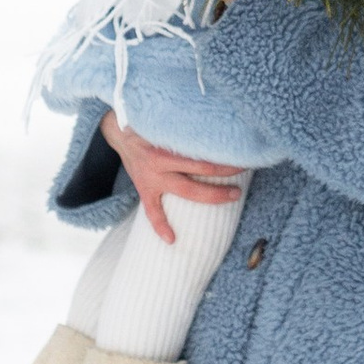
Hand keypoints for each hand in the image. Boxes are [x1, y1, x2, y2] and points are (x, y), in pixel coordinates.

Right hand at [105, 111, 244, 242]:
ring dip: (211, 196)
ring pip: (186, 192)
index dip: (223, 159)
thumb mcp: (164, 124)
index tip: (242, 158)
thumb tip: (215, 125)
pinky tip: (171, 239)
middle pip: (199, 174)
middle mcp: (160, 165)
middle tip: (243, 183)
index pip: (200, 156)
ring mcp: (152, 180)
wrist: (120, 135)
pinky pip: (152, 212)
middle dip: (224, 178)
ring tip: (233, 196)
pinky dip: (160, 227)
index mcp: (166, 147)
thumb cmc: (148, 127)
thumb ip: (185, 128)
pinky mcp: (144, 190)